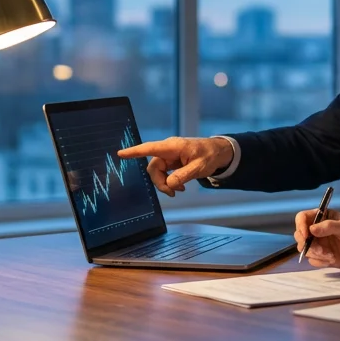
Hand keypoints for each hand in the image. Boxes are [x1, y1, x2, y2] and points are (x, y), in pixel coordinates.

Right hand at [116, 136, 233, 196]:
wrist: (219, 152)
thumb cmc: (210, 155)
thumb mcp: (200, 167)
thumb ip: (184, 175)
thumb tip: (170, 184)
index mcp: (173, 146)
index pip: (150, 148)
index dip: (135, 152)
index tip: (121, 153)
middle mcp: (168, 150)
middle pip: (154, 167)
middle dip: (160, 182)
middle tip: (173, 193)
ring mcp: (169, 156)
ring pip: (158, 172)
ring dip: (165, 183)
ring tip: (180, 191)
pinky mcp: (172, 162)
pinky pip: (164, 173)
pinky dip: (169, 182)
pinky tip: (180, 187)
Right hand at [294, 208, 339, 269]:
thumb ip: (329, 226)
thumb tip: (311, 229)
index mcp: (323, 217)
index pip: (303, 217)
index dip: (301, 225)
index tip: (306, 235)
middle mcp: (318, 230)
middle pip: (299, 234)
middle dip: (307, 243)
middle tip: (320, 249)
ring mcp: (319, 244)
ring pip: (305, 249)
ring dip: (315, 253)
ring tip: (330, 256)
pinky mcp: (322, 256)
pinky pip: (312, 260)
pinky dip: (320, 261)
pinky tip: (333, 259)